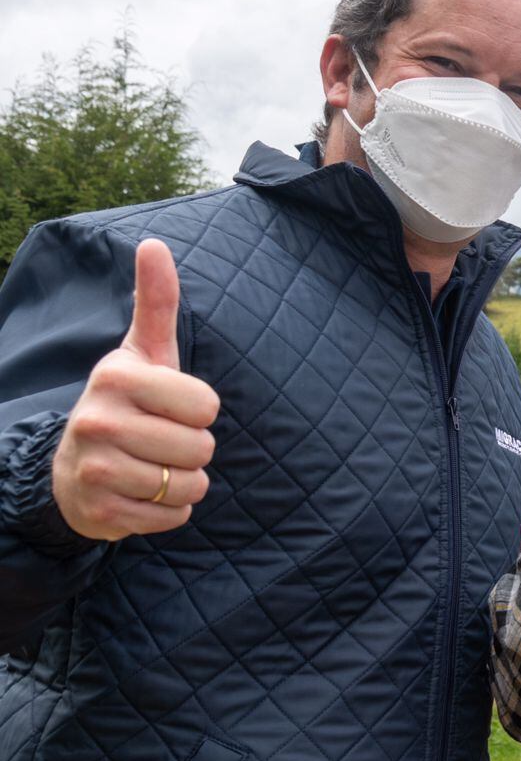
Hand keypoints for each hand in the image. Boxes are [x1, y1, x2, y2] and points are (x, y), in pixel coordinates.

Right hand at [51, 238, 220, 540]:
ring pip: (189, 486)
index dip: (199, 411)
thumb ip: (156, 302)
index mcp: (116, 376)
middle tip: (161, 442)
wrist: (74, 470)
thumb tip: (154, 243)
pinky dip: (170, 511)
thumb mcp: (142, 353)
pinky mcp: (99, 513)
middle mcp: (97, 420)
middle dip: (194, 451)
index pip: (207, 405)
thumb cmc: (127, 403)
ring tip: (153, 467)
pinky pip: (173, 517)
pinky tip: (143, 494)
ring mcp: (94, 469)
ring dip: (184, 482)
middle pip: (201, 449)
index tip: (170, 407)